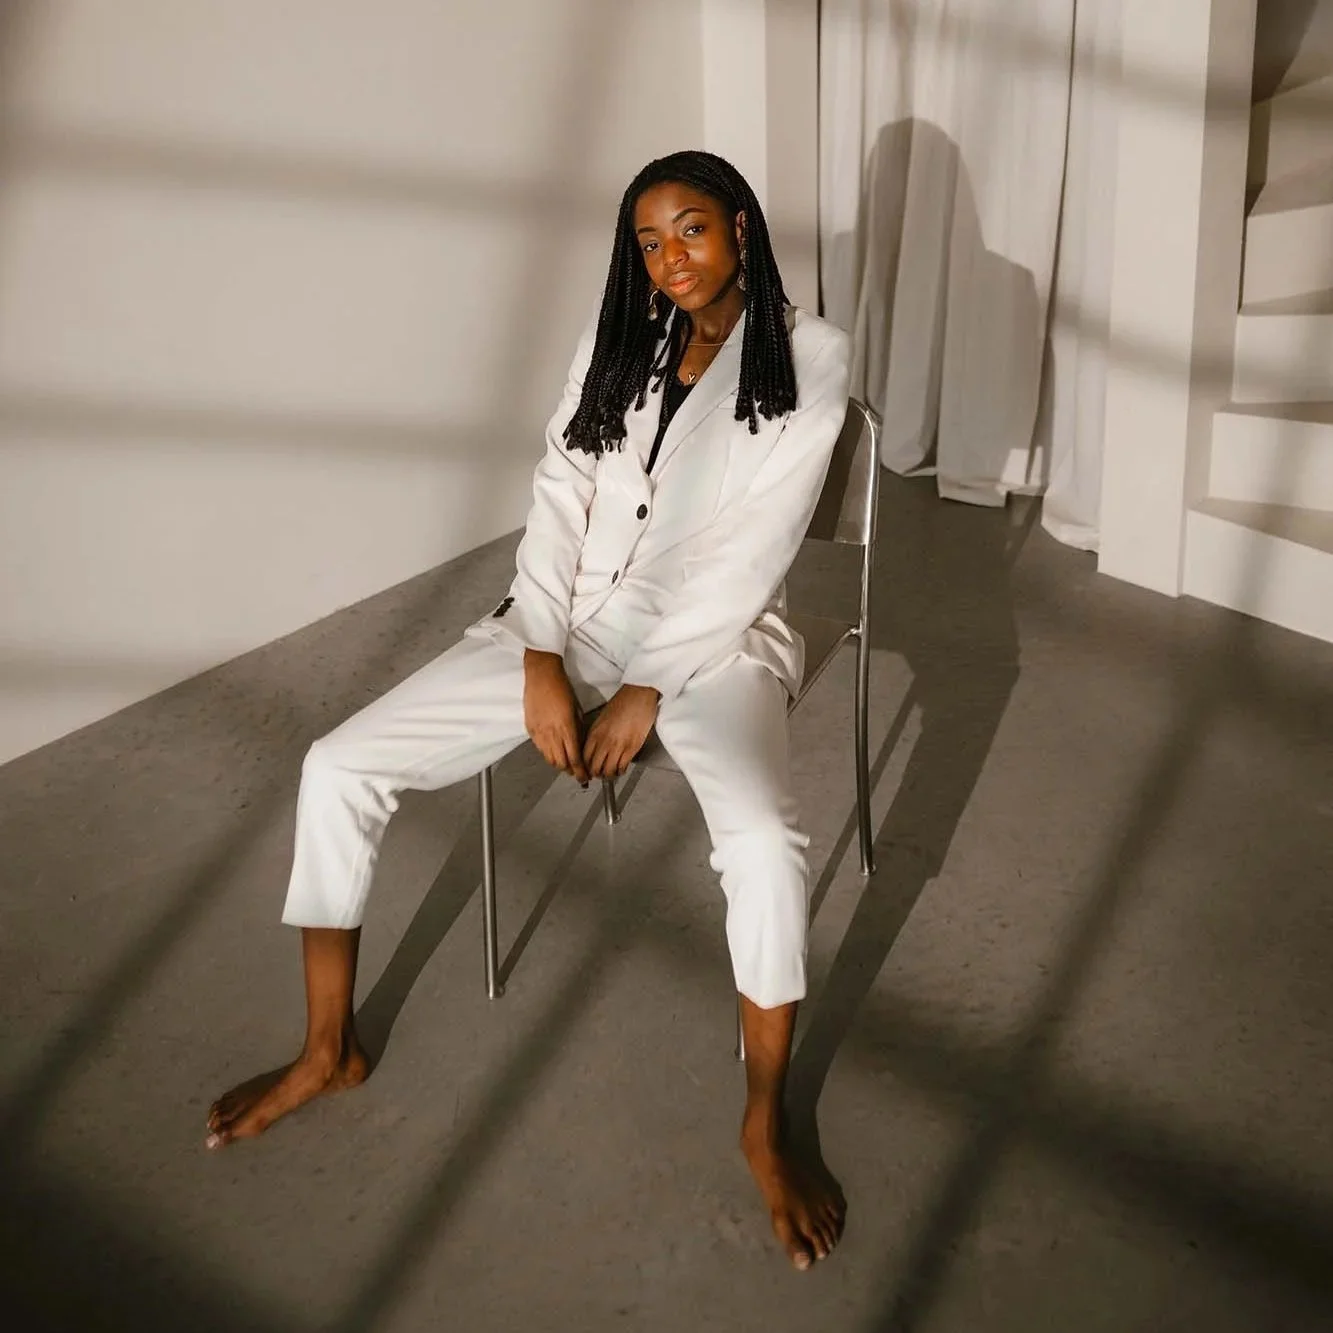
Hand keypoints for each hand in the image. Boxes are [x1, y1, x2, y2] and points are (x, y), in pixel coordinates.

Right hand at [523, 650, 588, 783]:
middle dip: (570, 771)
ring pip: (549, 758)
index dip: (580, 771)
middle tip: (577, 773)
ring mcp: (538, 732)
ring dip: (559, 764)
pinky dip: (548, 754)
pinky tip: (554, 751)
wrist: (541, 675)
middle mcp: (551, 734)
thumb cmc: (562, 687)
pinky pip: (539, 748)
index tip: (585, 777)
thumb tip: (580, 744)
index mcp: (566, 728)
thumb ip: (578, 729)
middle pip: (561, 763)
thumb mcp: (577, 709)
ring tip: (566, 764)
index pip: (574, 758)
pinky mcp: (530, 729)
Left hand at [583, 684, 659, 778]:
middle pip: (594, 767)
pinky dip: (621, 771)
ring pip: (608, 771)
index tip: (588, 770)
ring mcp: (618, 745)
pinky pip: (622, 767)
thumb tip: (595, 747)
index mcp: (595, 732)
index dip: (585, 767)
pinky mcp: (632, 748)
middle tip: (599, 775)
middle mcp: (604, 741)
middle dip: (596, 775)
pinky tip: (621, 769)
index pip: (583, 757)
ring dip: (609, 775)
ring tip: (612, 774)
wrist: (639, 694)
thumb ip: (597, 733)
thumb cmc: (623, 702)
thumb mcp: (602, 718)